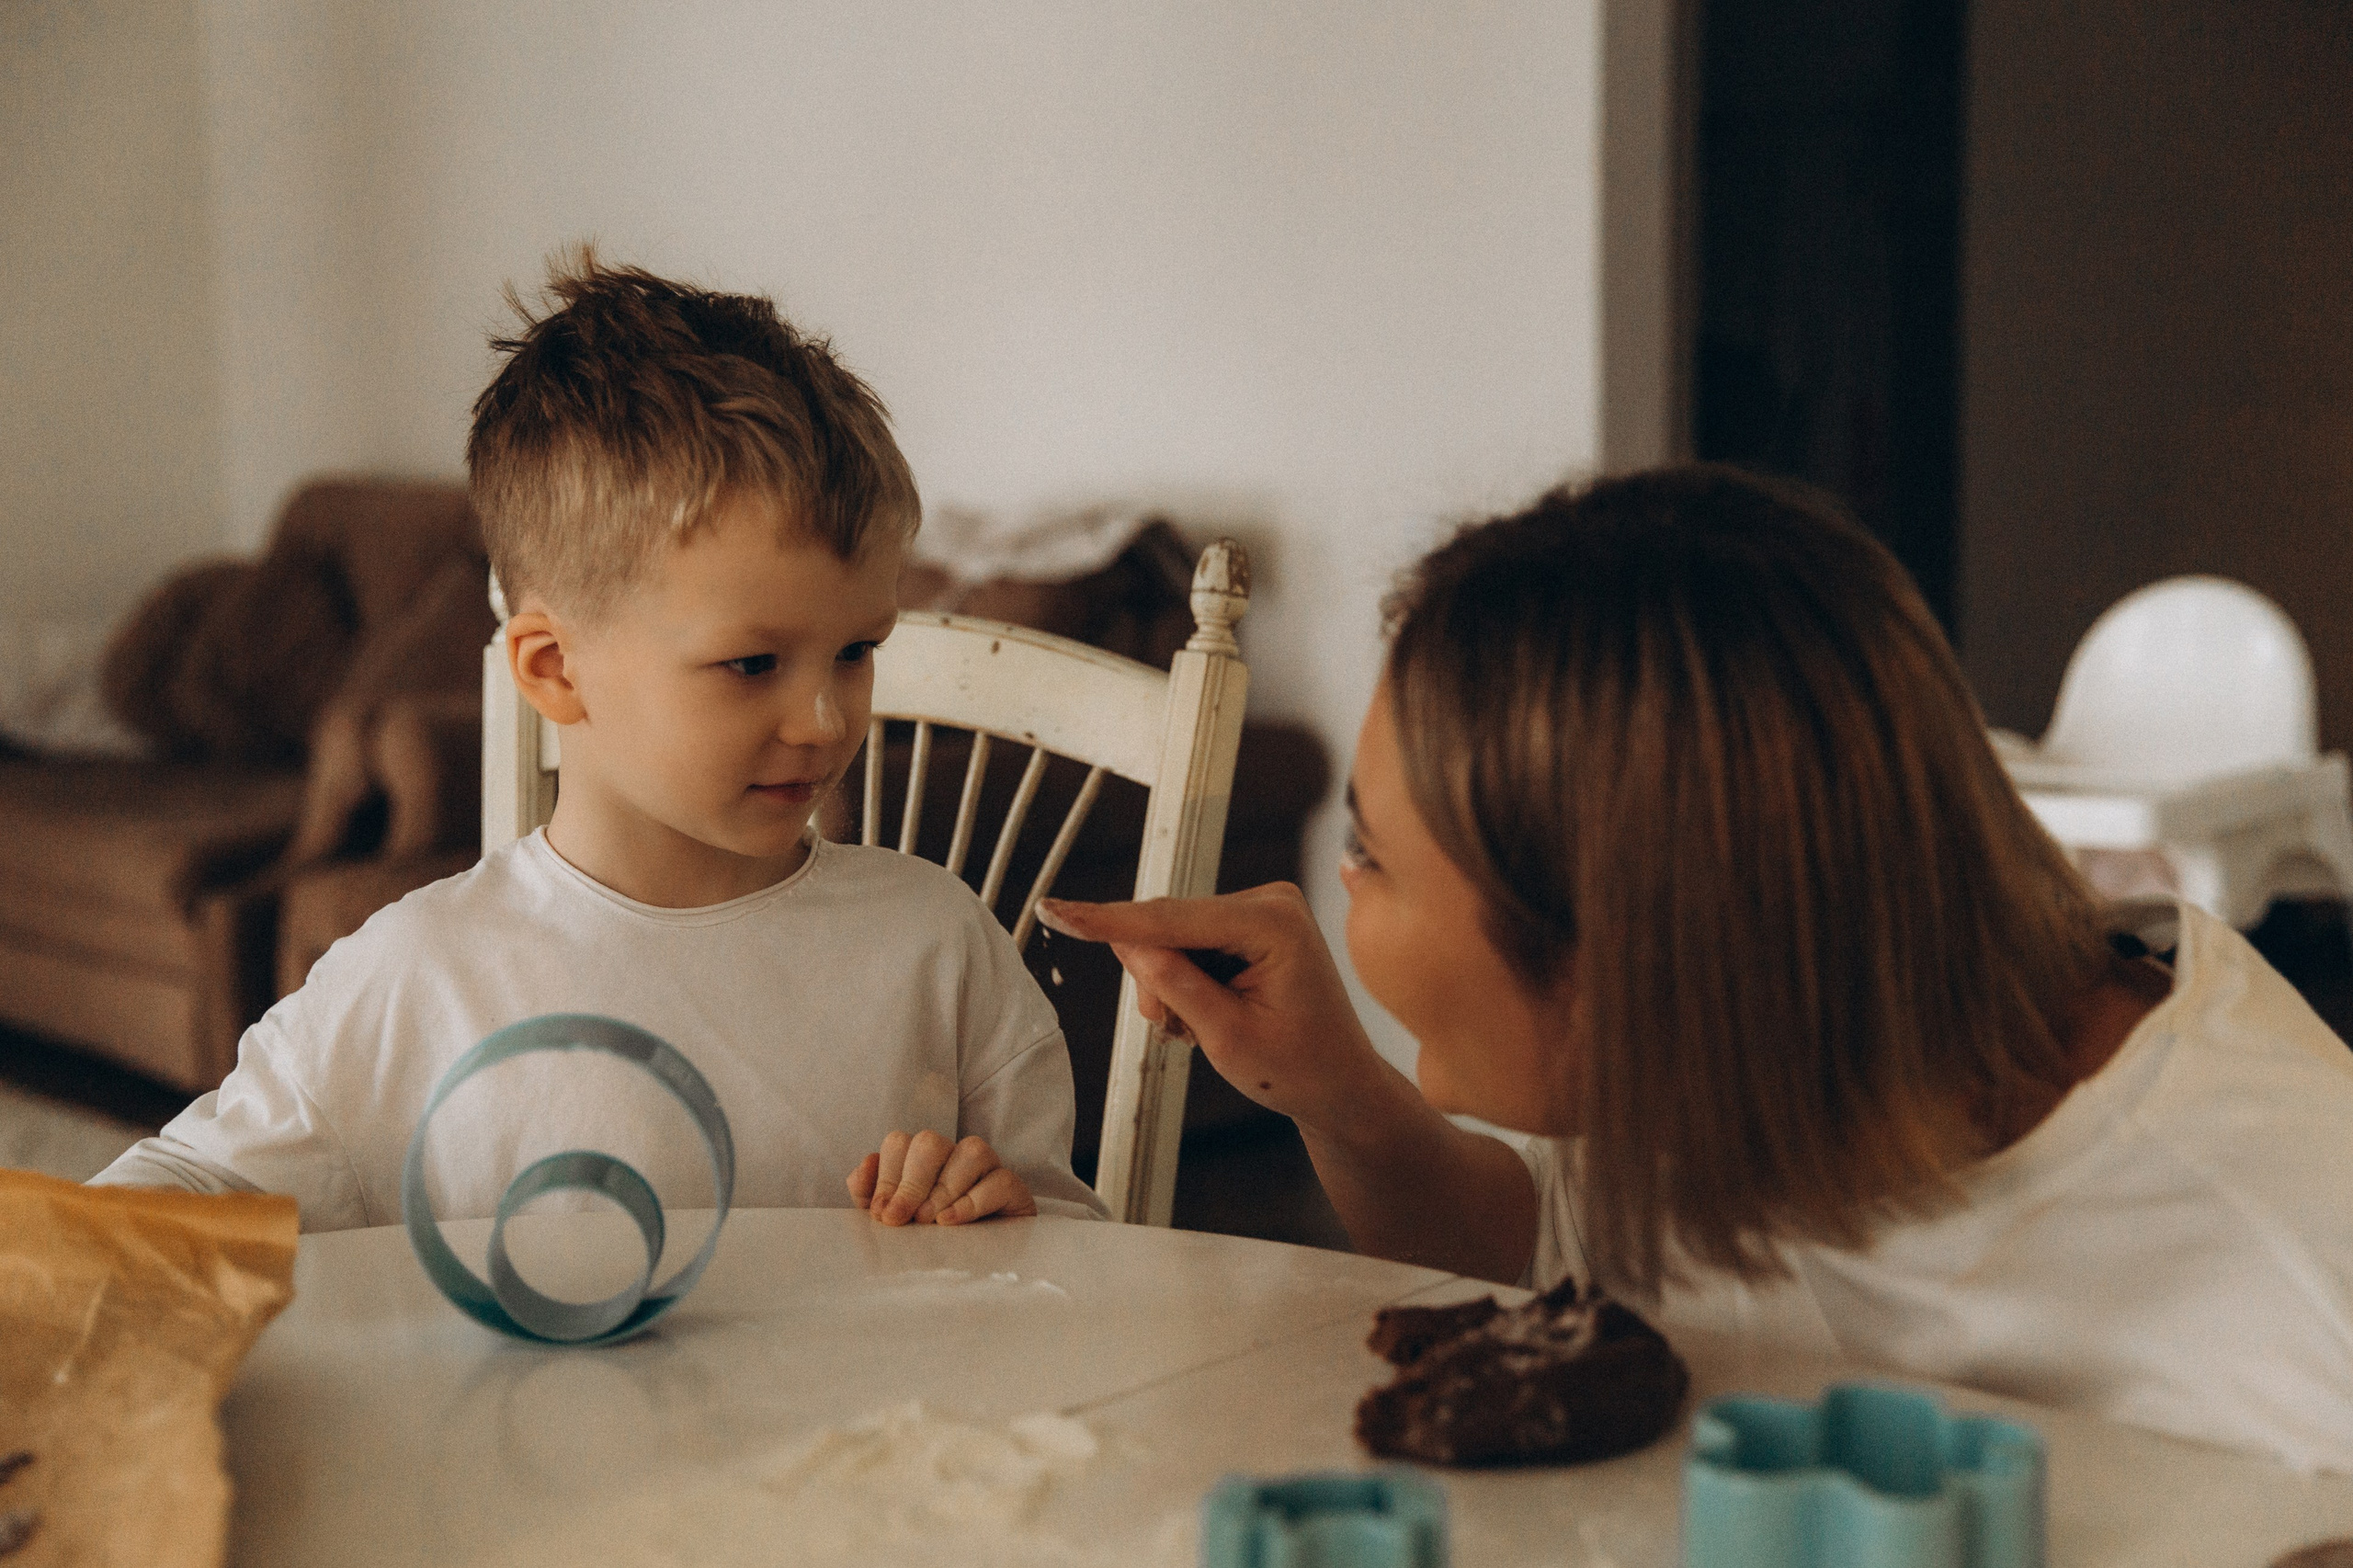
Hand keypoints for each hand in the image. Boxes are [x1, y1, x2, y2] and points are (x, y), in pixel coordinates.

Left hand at [846, 1131, 1038, 1225]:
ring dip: (944, 1188)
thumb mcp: (892, 1220)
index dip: (886, 1177)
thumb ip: (870, 1195)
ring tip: (931, 1221)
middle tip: (903, 1218)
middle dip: (911, 1182)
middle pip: (930, 1142)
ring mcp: (987, 1169)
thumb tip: (863, 1168)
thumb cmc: (930, 1240)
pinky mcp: (1011, 1188)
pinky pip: (999, 1179)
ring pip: (971, 1150)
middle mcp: (953, 1157)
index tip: (881, 1214)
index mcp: (920, 1161)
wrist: (976, 1268)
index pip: (899, 1144)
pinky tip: (952, 1222)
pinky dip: (973, 1201)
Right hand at [1036, 883, 1394, 1137]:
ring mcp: (1260, 910)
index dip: (1107, 920)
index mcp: (1273, 922)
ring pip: (1171, 940)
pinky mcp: (1250, 924)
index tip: (1055, 910)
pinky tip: (1210, 1013)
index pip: (1170, 919)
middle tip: (1180, 1031)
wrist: (1338, 1086)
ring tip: (1202, 1029)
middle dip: (1158, 982)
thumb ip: (1175, 985)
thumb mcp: (1226, 1037)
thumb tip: (1127, 942)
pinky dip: (1185, 984)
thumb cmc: (1298, 1068)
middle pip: (1166, 928)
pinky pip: (1188, 945)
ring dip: (1171, 989)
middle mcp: (1269, 901)